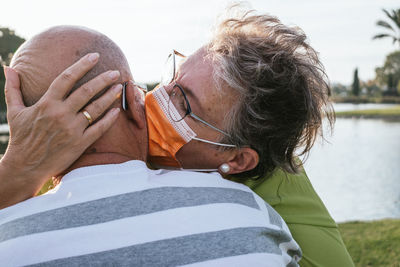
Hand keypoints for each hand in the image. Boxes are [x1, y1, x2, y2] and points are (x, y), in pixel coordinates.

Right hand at [0, 53, 121, 207]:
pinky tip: (117, 110)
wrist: (26, 167)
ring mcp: (72, 129)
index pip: (67, 78)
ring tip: (119, 87)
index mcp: (46, 103)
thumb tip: (9, 67)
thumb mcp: (14, 111)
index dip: (82, 65)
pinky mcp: (80, 143)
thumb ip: (13, 88)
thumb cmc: (21, 138)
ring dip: (109, 96)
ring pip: (96, 108)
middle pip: (86, 91)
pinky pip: (99, 129)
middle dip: (103, 79)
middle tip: (115, 71)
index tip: (95, 56)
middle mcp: (61, 114)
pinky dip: (109, 119)